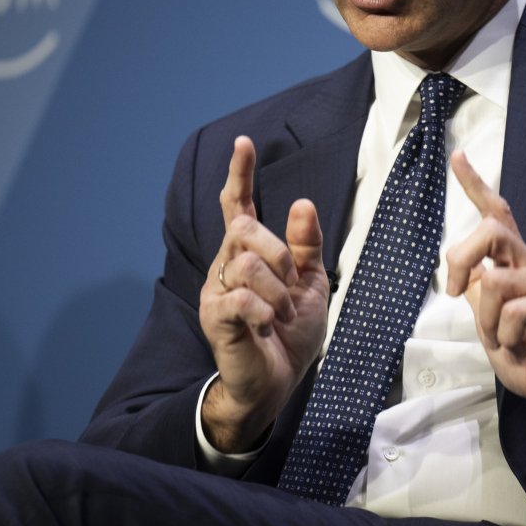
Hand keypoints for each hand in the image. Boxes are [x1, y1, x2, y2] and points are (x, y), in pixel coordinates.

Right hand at [199, 136, 328, 452]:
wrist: (275, 382)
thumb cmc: (290, 334)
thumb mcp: (310, 284)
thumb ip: (305, 246)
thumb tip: (302, 202)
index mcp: (249, 255)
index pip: (239, 207)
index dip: (241, 175)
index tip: (243, 142)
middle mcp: (226, 266)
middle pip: (244, 230)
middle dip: (278, 253)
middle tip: (291, 287)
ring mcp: (216, 291)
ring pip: (246, 264)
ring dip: (277, 291)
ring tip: (281, 315)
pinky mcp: (214, 318)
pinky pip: (240, 298)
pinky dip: (263, 312)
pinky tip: (266, 326)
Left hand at [445, 150, 525, 429]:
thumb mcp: (491, 326)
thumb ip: (480, 298)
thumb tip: (467, 278)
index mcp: (515, 264)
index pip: (496, 214)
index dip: (475, 184)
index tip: (457, 155)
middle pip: (489, 230)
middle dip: (460, 258)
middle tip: (454, 291)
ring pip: (492, 281)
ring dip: (485, 320)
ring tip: (503, 339)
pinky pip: (510, 312)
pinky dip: (505, 336)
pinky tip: (521, 346)